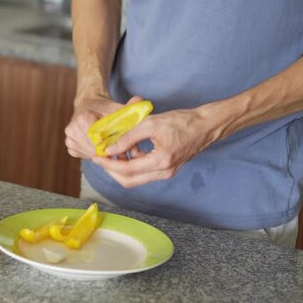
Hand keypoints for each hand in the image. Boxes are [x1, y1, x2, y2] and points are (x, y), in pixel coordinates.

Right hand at [65, 96, 142, 158]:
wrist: (91, 107)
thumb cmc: (106, 109)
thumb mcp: (118, 109)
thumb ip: (130, 108)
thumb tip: (140, 102)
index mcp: (83, 118)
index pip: (100, 140)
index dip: (113, 144)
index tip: (124, 145)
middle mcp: (71, 129)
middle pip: (95, 149)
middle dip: (110, 151)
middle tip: (124, 151)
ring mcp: (69, 139)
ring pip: (91, 154)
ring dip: (104, 155)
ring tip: (115, 150)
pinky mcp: (70, 147)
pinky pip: (86, 156)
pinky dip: (97, 155)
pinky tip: (103, 148)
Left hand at [92, 107, 219, 186]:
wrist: (206, 126)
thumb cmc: (182, 122)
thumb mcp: (151, 123)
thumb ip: (129, 137)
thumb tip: (110, 148)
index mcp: (161, 162)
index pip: (126, 170)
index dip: (108, 164)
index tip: (96, 156)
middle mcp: (164, 172)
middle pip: (129, 181)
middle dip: (111, 170)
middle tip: (100, 158)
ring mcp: (167, 173)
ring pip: (136, 179)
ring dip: (121, 169)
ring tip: (112, 154)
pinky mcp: (167, 169)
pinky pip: (145, 173)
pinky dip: (133, 165)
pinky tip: (127, 152)